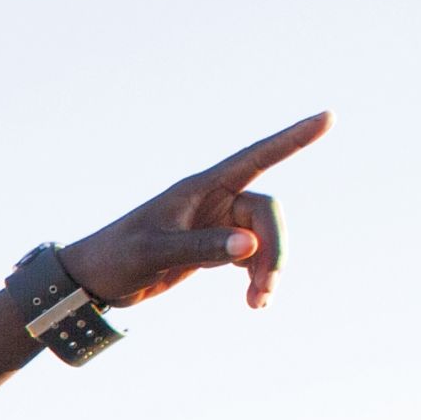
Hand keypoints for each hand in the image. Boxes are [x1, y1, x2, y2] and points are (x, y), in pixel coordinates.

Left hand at [62, 113, 328, 310]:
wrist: (93, 281)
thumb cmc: (116, 258)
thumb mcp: (155, 253)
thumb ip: (202, 247)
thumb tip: (250, 246)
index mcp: (201, 187)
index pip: (257, 157)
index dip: (294, 138)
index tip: (328, 117)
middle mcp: (214, 200)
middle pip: (267, 213)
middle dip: (275, 250)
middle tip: (265, 289)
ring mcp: (216, 223)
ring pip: (264, 238)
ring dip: (269, 268)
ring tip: (258, 302)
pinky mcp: (213, 247)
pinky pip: (252, 256)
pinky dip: (258, 276)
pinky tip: (252, 300)